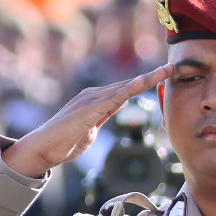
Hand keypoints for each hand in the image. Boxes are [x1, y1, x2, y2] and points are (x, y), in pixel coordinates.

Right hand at [0, 66, 173, 178]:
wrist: (43, 149)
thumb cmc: (63, 143)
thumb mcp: (91, 129)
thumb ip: (104, 116)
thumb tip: (117, 107)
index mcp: (95, 101)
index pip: (125, 90)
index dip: (145, 82)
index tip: (163, 75)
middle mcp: (93, 95)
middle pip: (128, 84)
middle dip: (151, 76)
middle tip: (172, 67)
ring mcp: (90, 100)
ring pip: (124, 87)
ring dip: (146, 79)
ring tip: (165, 70)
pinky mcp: (88, 108)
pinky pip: (114, 97)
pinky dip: (129, 89)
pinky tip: (142, 82)